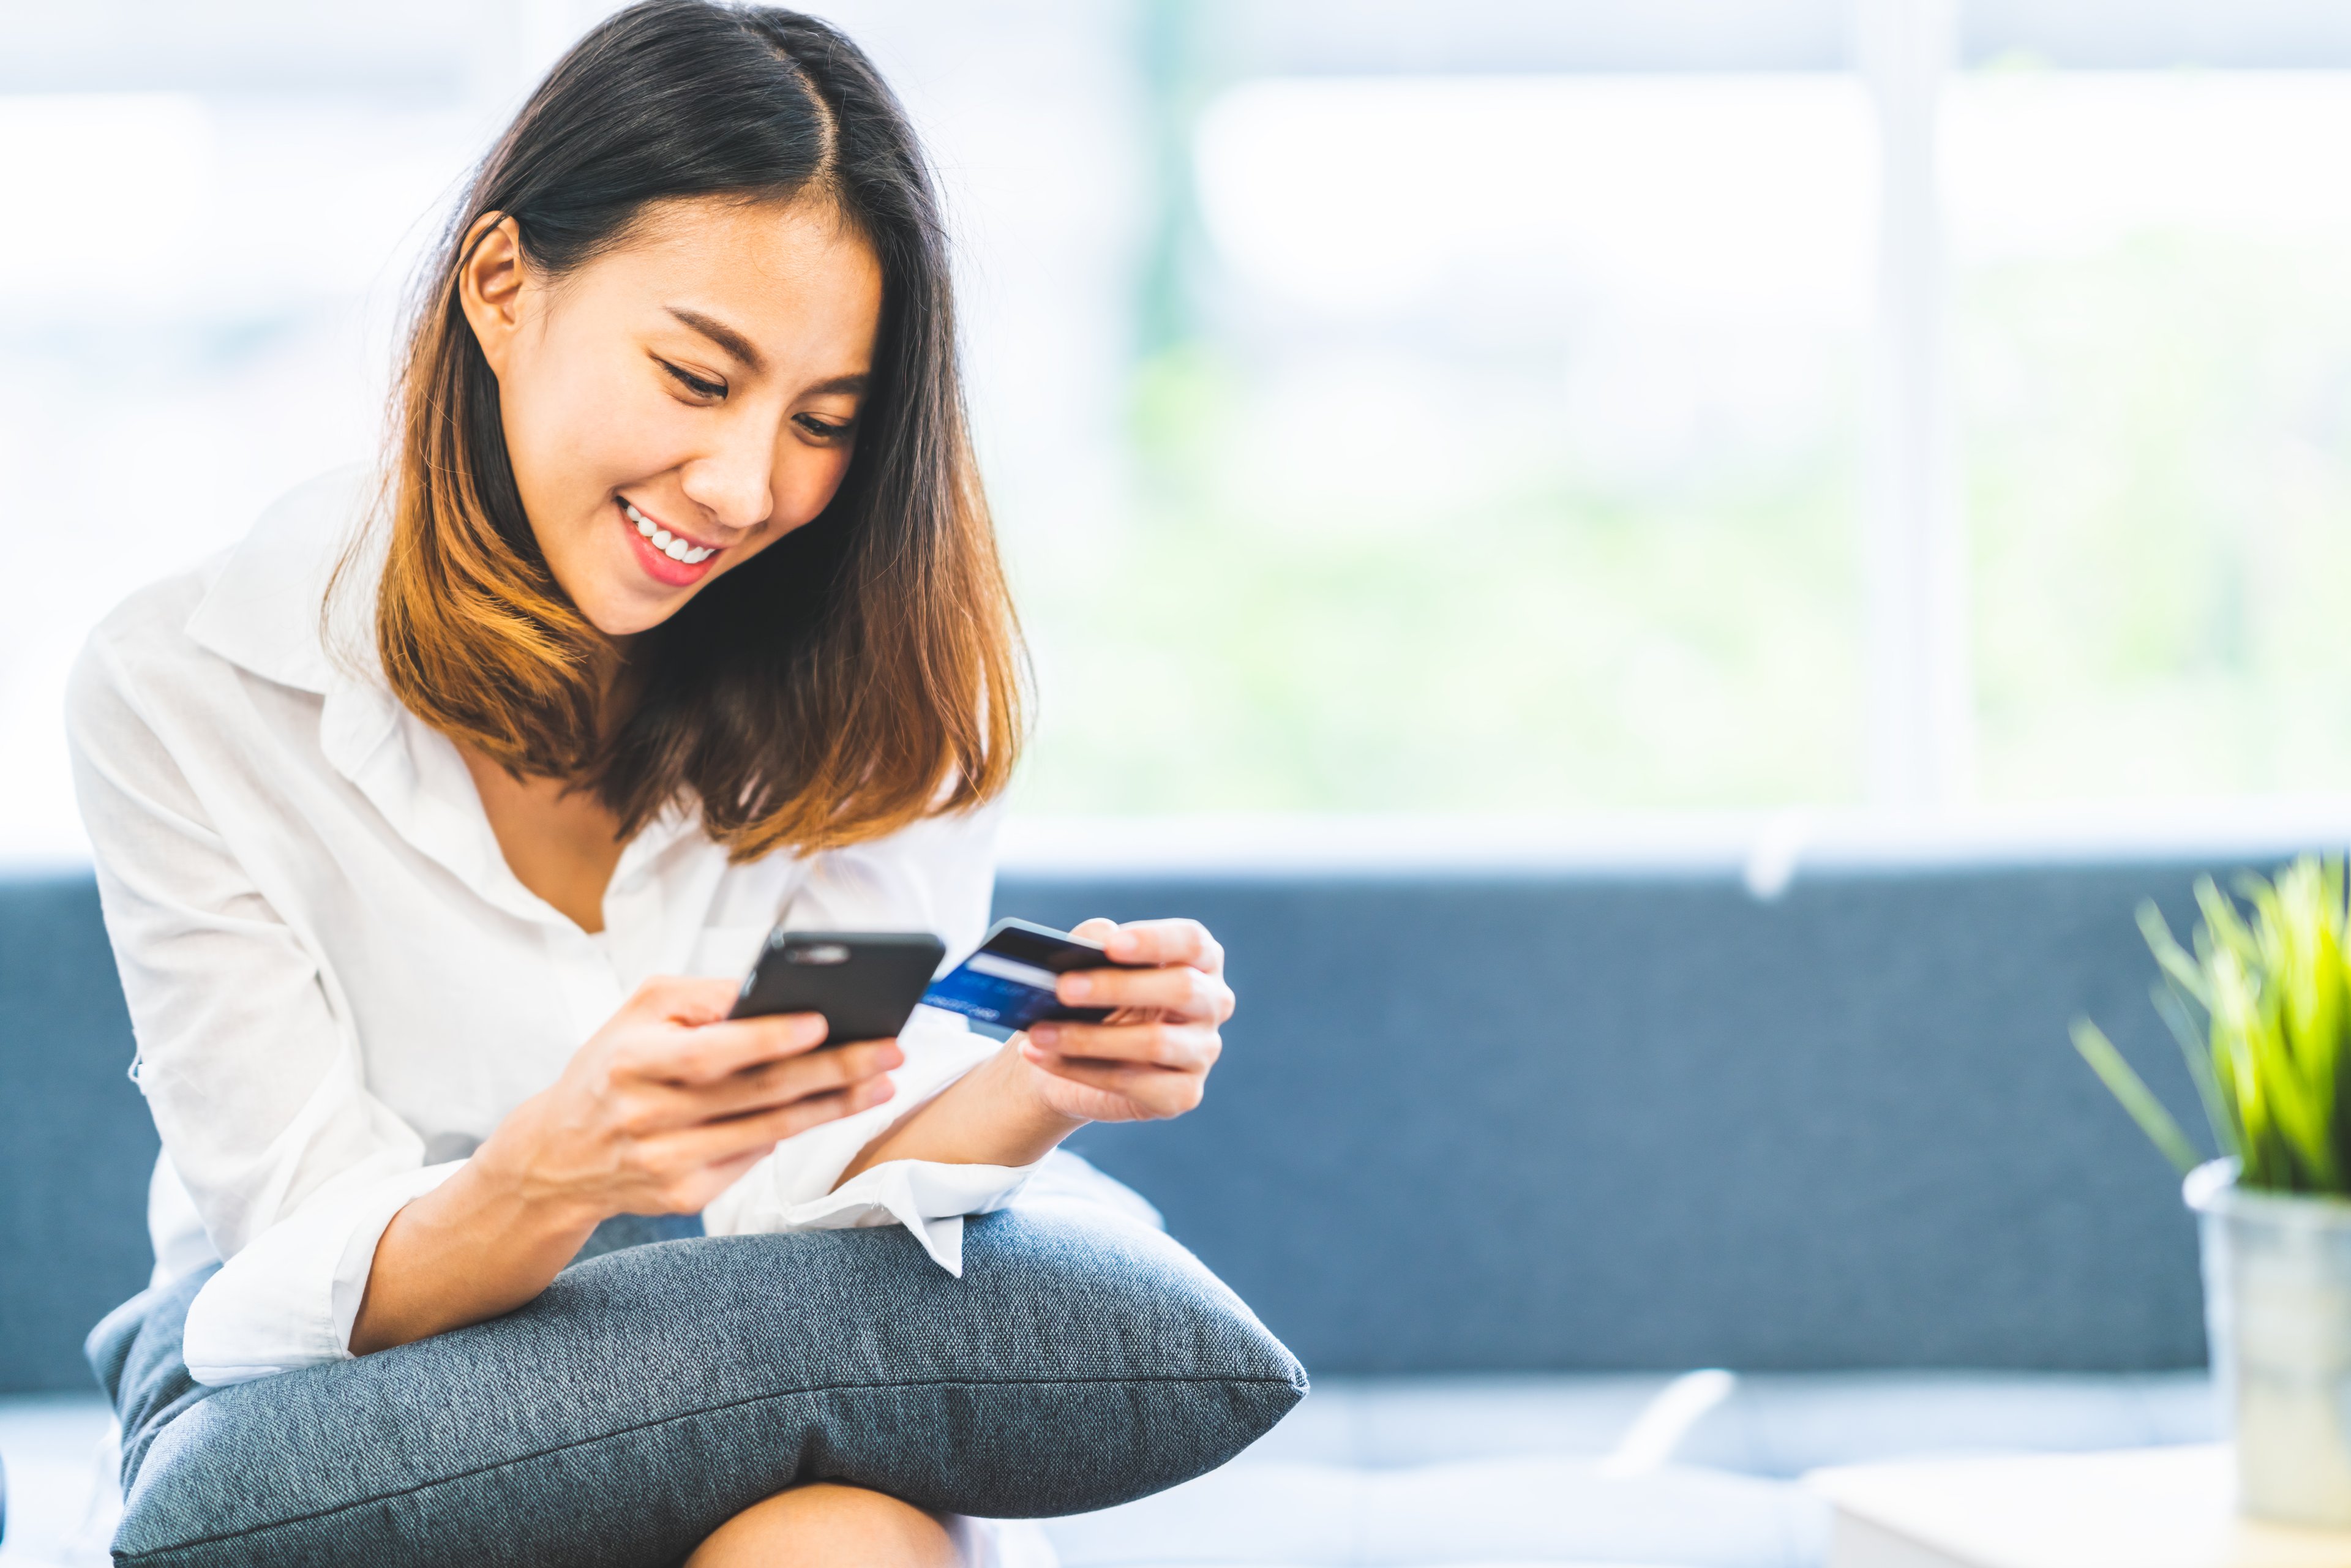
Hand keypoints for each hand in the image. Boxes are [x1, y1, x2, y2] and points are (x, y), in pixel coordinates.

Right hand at [481, 976, 901, 1220]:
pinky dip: (796, 1132)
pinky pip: (754, 1159)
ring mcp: (666, 1163)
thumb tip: (774, 991)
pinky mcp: (683, 1196)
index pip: (710, 1052)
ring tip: (884, 1080)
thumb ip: (705, 995)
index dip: (768, 1039)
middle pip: (757, 1094)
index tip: (824, 1020)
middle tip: (891, 1049)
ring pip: (769, 1132)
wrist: (558, 1156)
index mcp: (632, 1060)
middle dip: (833, 1070)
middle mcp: (647, 1116)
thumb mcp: (640, 1011)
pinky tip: (834, 1108)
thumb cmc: (613, 1065)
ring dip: (835, 1105)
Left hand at [1017, 918, 1233, 1123]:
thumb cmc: (1088, 997)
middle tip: (1063, 988)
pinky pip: (1133, 1083)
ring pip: (1155, 1042)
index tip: (1112, 946)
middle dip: (1117, 987)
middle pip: (1182, 988)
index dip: (1155, 941)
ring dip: (1088, 1037)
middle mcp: (1211, 1003)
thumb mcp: (1087, 963)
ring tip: (1038, 1031)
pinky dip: (1080, 1071)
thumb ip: (1092, 944)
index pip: (1192, 942)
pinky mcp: (1183, 1094)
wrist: (1068, 1054)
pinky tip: (1043, 1057)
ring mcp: (1202, 1052)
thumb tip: (1092, 945)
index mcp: (1197, 959)